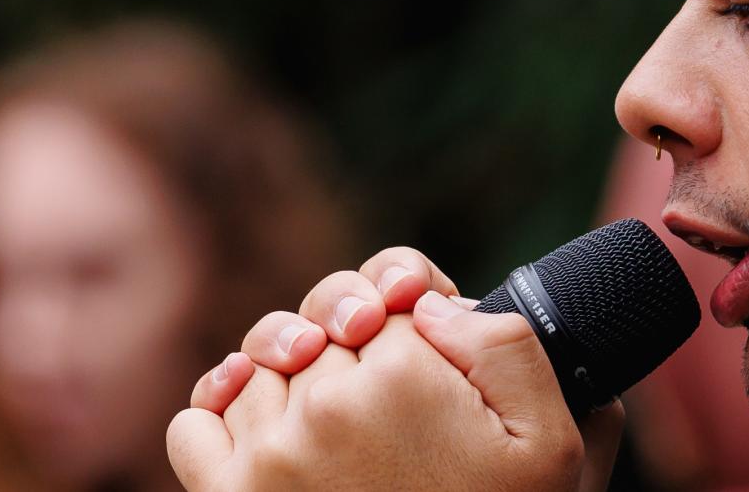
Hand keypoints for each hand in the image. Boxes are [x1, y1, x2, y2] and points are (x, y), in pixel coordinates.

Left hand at [168, 248, 623, 491]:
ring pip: (261, 365)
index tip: (435, 364)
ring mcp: (268, 452)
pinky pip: (196, 423)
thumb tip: (429, 305)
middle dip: (356, 346)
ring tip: (339, 427)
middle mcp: (325, 404)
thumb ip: (508, 347)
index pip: (393, 296)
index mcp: (405, 374)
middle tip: (395, 406)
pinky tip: (268, 438)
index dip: (417, 321)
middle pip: (324, 324)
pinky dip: (224, 420)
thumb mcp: (551, 440)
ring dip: (292, 383)